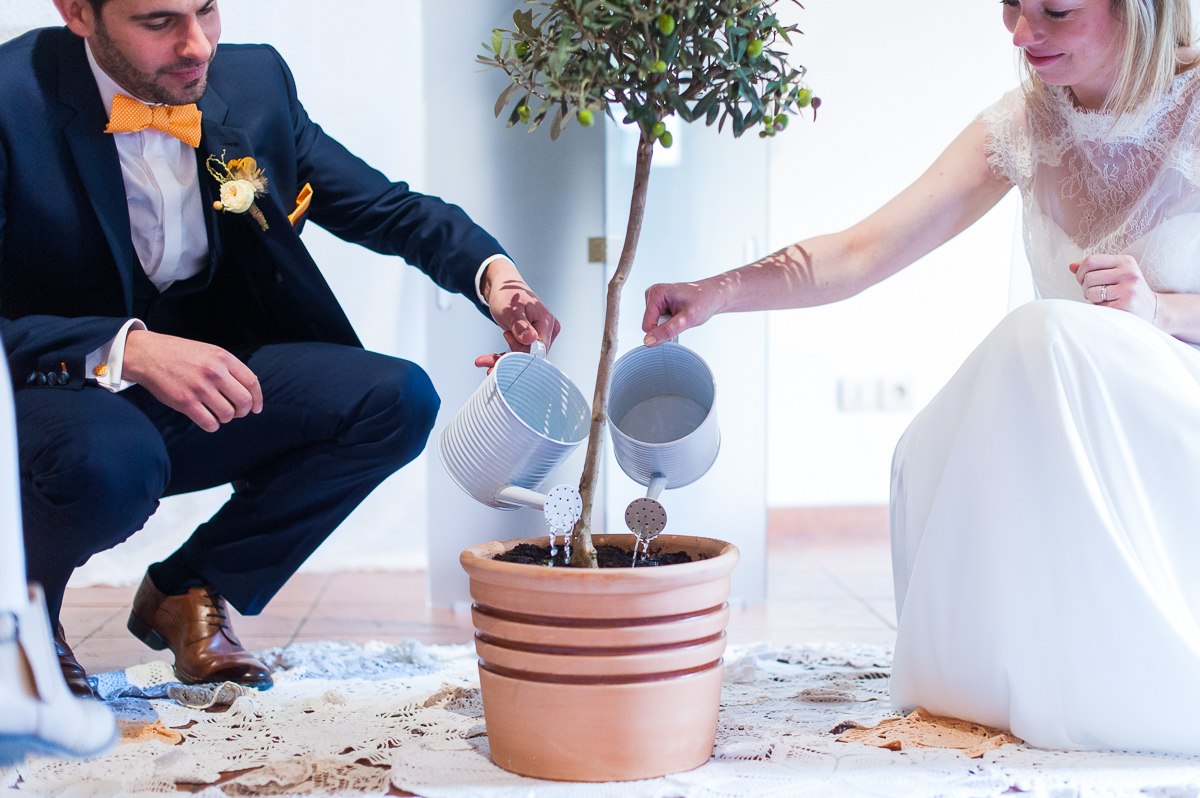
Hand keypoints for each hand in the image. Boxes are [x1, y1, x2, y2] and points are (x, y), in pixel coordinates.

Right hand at [122, 331, 262, 432]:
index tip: (257, 408)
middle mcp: (215, 373)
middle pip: (244, 401)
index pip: (252, 383)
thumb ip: (229, 368)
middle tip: (236, 412)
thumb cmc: (181, 354)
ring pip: (228, 414)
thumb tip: (249, 390)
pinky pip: (210, 423)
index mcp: (223, 359)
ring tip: (218, 413)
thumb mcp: (210, 352)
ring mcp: (200, 388)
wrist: (149, 355)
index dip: (258, 399)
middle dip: (243, 411)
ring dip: (226, 418)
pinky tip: (208, 419)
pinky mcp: (186, 402)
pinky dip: (213, 425)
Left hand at [475, 259, 561, 369]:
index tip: (502, 363)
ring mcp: (540, 336)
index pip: (538, 349)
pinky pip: (518, 353)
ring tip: (483, 361)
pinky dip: (504, 356)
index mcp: (546, 323)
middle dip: (508, 360)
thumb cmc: (508, 294)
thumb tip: (532, 340)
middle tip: (485, 361)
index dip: (521, 357)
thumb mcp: (511, 309)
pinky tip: (489, 359)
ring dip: (503, 360)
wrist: (505, 287)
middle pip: (530, 355)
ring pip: (522, 357)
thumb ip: (520, 325)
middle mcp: (547, 332)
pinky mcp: (531, 340)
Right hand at [642, 280, 721, 345]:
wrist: (712, 295)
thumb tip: (647, 342)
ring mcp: (654, 298)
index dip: (661, 332)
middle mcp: (651, 293)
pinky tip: (678, 315)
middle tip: (681, 320)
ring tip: (681, 316)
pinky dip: (668, 322)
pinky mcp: (658, 303)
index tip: (678, 326)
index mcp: (655, 293)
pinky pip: (657, 321)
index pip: (647, 326)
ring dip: (668, 325)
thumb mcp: (686, 319)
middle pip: (649, 325)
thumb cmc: (703, 303)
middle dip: (665, 327)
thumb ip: (667, 330)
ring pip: (653, 324)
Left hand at [1071, 255, 1158, 323]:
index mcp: (1126, 261)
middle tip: (1094, 293)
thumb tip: (1071, 266)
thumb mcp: (1116, 274)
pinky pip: (1098, 306)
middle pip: (1088, 277)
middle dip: (1085, 288)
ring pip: (1091, 292)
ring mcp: (1129, 289)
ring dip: (1092, 299)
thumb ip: (1095, 269)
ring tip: (1104, 299)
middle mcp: (1129, 273)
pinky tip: (1111, 307)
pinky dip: (1099, 308)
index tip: (1083, 280)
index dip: (1080, 272)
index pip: (1091, 260)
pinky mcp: (1126, 305)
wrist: (1151, 310)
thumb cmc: (1128, 291)